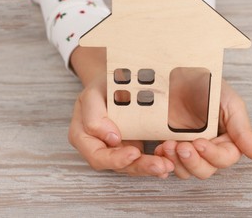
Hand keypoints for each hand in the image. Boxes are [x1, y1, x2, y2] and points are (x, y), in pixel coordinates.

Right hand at [68, 47, 173, 177]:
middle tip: (159, 165)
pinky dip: (156, 161)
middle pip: (117, 166)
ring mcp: (116, 151)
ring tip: (167, 165)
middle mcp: (99, 148)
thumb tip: (111, 138)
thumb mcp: (93, 93)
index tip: (134, 151)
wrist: (114, 84)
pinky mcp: (132, 149)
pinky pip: (143, 160)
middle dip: (139, 167)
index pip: (97, 156)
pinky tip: (169, 164)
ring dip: (150, 167)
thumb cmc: (101, 88)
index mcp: (83, 137)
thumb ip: (95, 114)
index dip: (115, 158)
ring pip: (132, 166)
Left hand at [155, 70, 251, 178]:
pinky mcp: (171, 145)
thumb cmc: (211, 86)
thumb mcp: (231, 104)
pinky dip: (164, 160)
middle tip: (182, 146)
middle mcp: (208, 149)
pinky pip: (168, 163)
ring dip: (176, 161)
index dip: (212, 155)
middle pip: (204, 170)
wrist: (184, 74)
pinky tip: (160, 150)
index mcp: (227, 141)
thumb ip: (244, 131)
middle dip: (192, 161)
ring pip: (185, 170)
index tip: (200, 142)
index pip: (224, 158)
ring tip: (168, 145)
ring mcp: (189, 148)